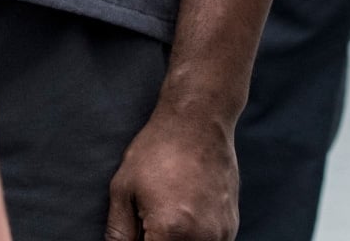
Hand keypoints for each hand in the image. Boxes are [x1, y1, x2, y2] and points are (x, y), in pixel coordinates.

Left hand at [105, 100, 236, 240]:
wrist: (199, 121)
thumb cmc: (157, 150)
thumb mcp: (123, 189)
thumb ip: (118, 233)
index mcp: (170, 231)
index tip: (137, 232)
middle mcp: (202, 238)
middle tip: (146, 223)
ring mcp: (221, 234)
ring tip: (166, 214)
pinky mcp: (231, 227)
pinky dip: (193, 238)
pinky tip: (183, 214)